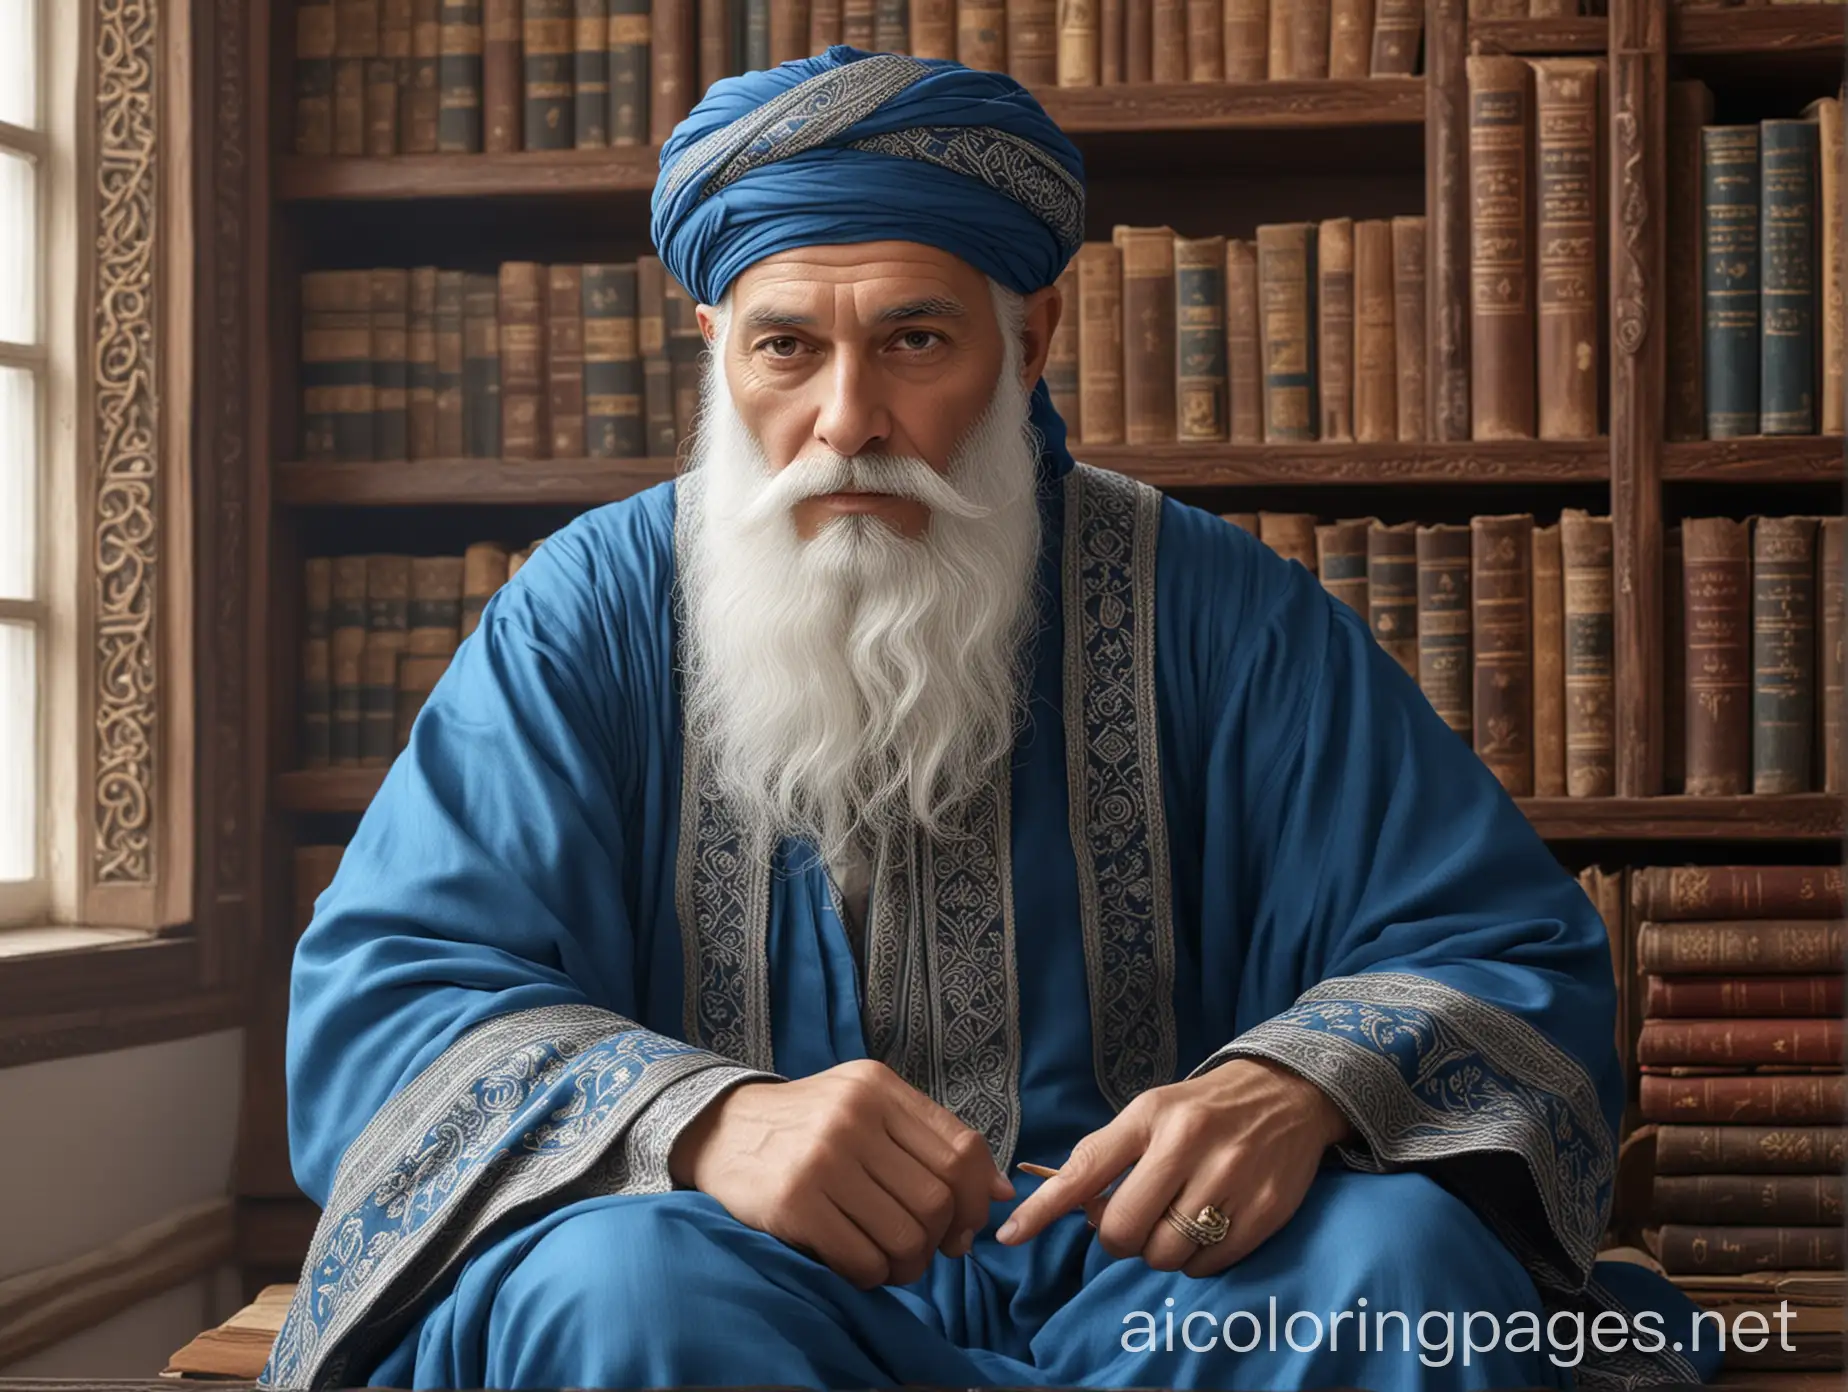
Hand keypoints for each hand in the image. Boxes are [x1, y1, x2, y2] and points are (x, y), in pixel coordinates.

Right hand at [668, 1059, 1014, 1288]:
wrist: (721, 1131)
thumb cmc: (809, 1124)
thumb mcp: (867, 1105)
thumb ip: (932, 1139)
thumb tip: (1002, 1189)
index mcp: (878, 1088)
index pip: (961, 1150)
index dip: (976, 1198)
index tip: (966, 1223)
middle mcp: (853, 1117)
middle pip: (938, 1199)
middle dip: (942, 1238)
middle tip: (927, 1249)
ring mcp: (822, 1159)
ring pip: (906, 1235)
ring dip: (910, 1264)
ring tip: (894, 1261)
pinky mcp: (794, 1203)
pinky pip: (863, 1260)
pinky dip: (873, 1275)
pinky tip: (861, 1264)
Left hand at [995, 1057, 1351, 1276]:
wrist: (1288, 1094)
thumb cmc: (1202, 1110)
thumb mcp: (1149, 1112)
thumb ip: (1106, 1155)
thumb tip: (1071, 1212)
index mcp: (1152, 1117)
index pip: (1086, 1170)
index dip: (1044, 1209)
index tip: (1009, 1236)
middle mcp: (1189, 1145)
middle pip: (1124, 1230)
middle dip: (1119, 1237)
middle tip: (1134, 1219)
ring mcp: (1230, 1179)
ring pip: (1164, 1255)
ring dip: (1159, 1250)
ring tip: (1175, 1219)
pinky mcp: (1265, 1211)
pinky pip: (1205, 1265)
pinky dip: (1196, 1259)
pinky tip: (1206, 1227)